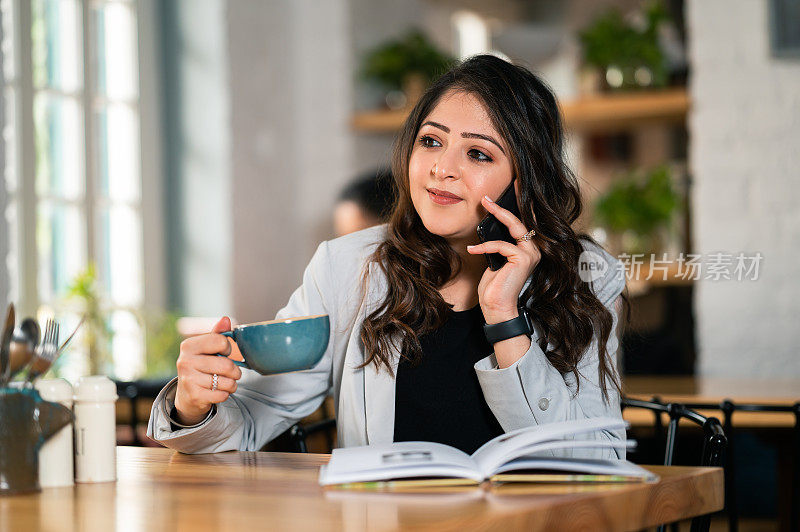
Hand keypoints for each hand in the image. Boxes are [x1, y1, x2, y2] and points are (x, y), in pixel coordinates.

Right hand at [173, 316, 242, 424]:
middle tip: (232, 373)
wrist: (187, 395)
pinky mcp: (194, 396)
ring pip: (227, 382)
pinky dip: (225, 394)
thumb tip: (226, 319)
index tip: (224, 353)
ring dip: (232, 384)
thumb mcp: (207, 349)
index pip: (221, 341)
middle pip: (227, 365)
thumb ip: (217, 334)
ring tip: (225, 383)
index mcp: (188, 345)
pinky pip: (222, 395)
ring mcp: (188, 379)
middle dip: (235, 371)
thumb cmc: (201, 367)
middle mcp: (185, 361)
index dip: (228, 348)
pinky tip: (217, 392)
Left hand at [467, 195, 540, 323]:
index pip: (523, 221)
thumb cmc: (494, 285)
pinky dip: (485, 246)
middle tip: (486, 197)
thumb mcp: (495, 259)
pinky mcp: (522, 259)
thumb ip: (498, 243)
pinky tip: (473, 249)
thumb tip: (489, 224)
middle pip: (519, 220)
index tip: (514, 184)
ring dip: (495, 216)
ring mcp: (530, 254)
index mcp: (528, 248)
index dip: (519, 203)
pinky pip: (501, 245)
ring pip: (513, 227)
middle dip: (502, 206)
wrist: (496, 307)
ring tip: (482, 207)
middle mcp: (533, 249)